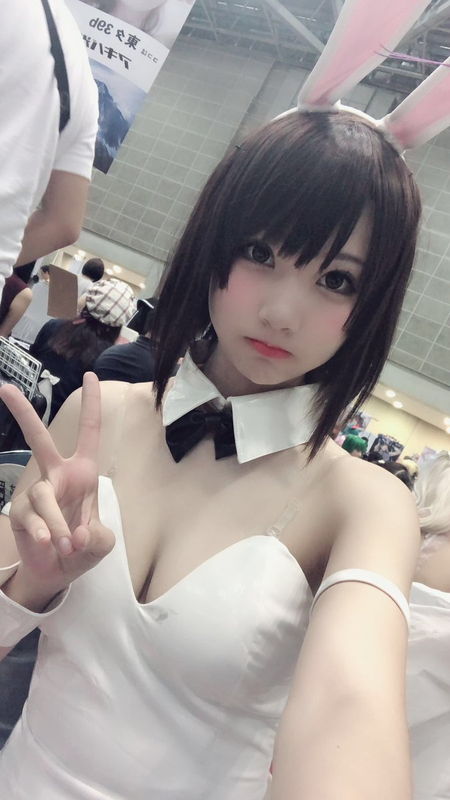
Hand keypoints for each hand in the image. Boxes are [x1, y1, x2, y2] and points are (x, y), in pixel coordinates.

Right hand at [0, 373, 114, 594]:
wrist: (59, 571)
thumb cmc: (83, 546)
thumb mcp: (101, 542)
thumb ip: (95, 536)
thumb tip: (75, 535)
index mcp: (83, 471)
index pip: (89, 432)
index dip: (92, 405)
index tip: (92, 375)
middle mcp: (57, 475)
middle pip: (39, 439)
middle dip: (23, 414)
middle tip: (4, 388)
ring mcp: (37, 492)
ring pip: (44, 496)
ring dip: (57, 524)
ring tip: (66, 545)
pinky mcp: (21, 511)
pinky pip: (32, 517)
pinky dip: (45, 533)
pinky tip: (48, 544)